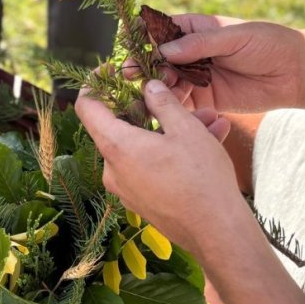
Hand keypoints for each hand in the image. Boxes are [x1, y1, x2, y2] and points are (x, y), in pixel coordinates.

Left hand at [75, 79, 250, 262]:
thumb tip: (148, 86)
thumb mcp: (185, 129)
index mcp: (116, 146)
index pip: (87, 107)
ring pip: (144, 146)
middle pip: (121, 126)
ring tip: (210, 120)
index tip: (110, 71)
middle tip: (180, 96)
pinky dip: (173, 152)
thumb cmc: (200, 177)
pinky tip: (209, 142)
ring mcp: (126, 188)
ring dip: (172, 129)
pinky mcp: (142, 201)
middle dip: (153, 107)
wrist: (217, 232)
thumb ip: (163, 102)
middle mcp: (113, 169)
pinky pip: (152, 167)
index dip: (94, 84)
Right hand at [130, 14, 304, 113]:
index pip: (160, 31)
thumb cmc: (268, 44)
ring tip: (152, 92)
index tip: (128, 45)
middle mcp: (190, 54)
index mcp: (194, 29)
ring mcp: (195, 78)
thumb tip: (164, 50)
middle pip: (157, 60)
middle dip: (143, 66)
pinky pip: (181, 104)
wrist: (294, 74)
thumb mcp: (234, 37)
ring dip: (156, 88)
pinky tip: (165, 108)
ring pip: (165, 83)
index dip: (142, 37)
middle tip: (132, 74)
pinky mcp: (204, 100)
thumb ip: (200, 44)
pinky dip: (171, 107)